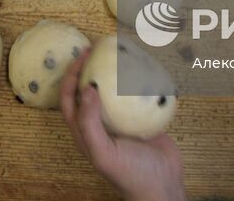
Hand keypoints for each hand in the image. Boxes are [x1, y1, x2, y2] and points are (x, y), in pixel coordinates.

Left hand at [61, 49, 185, 200]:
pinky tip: (145, 66)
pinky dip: (139, 79)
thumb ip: (90, 123)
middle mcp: (101, 123)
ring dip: (115, 70)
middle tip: (99, 47)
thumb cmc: (130, 175)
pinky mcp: (142, 118)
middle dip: (90, 67)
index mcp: (85, 132)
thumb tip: (86, 88)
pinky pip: (138, 94)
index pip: (69, 98)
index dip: (70, 76)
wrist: (163, 186)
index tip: (82, 55)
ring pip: (114, 89)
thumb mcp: (103, 152)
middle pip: (90, 88)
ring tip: (121, 51)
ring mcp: (122, 120)